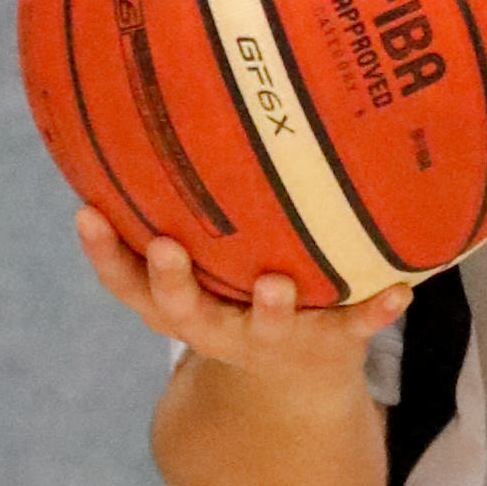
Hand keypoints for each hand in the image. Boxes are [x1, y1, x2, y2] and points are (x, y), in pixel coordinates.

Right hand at [72, 206, 384, 410]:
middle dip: (173, 282)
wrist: (300, 378)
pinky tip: (400, 292)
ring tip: (275, 284)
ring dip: (269, 309)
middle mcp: (218, 327)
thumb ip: (178, 208)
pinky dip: (375, 312)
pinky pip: (354, 328)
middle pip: (183, 311)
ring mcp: (275, 338)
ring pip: (266, 328)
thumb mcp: (200, 265)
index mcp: (180, 306)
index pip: (127, 283)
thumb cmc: (235, 297)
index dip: (103, 252)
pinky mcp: (330, 343)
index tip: (86, 212)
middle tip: (170, 248)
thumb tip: (142, 107)